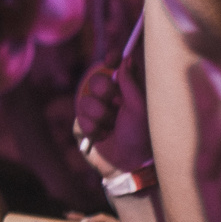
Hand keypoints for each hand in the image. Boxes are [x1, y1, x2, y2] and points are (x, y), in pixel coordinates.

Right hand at [73, 60, 152, 179]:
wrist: (129, 164)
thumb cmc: (141, 136)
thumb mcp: (139, 108)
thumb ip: (131, 83)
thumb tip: (127, 60)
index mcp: (125, 92)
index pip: (114, 68)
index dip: (111, 59)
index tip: (112, 58)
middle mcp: (109, 99)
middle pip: (95, 80)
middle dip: (103, 90)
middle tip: (114, 101)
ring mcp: (94, 113)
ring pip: (85, 100)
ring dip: (99, 115)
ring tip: (111, 127)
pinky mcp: (82, 127)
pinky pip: (79, 119)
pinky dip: (91, 128)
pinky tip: (102, 136)